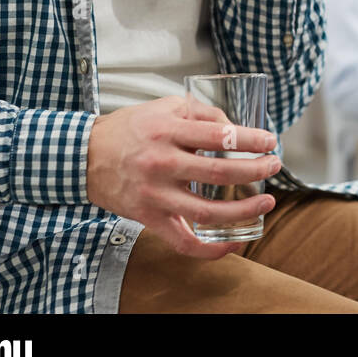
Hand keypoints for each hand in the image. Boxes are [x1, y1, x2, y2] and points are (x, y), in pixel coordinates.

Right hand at [86, 95, 282, 258]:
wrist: (83, 156)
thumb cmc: (129, 130)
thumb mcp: (164, 107)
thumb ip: (201, 113)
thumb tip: (235, 128)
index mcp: (167, 131)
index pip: (219, 135)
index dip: (251, 139)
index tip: (270, 141)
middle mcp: (162, 163)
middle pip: (219, 172)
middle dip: (255, 170)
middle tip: (274, 166)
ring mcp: (155, 195)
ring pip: (207, 211)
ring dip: (243, 209)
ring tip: (266, 201)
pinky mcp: (148, 218)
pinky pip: (182, 242)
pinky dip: (210, 249)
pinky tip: (233, 243)